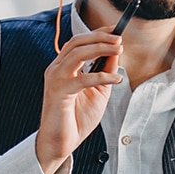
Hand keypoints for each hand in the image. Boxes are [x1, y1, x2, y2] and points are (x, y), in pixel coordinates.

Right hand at [36, 26, 122, 173]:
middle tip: (119, 39)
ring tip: (118, 49)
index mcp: (64, 66)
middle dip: (100, 37)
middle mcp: (57, 69)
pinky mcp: (58, 92)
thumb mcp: (99, 91)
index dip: (98, 33)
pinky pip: (82, 79)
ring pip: (77, 54)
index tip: (116, 30)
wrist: (62, 142)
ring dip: (100, 48)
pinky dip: (101, 76)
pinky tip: (116, 80)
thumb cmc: (77, 118)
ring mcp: (55, 79)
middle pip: (77, 42)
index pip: (79, 41)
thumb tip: (116, 52)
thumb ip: (105, 71)